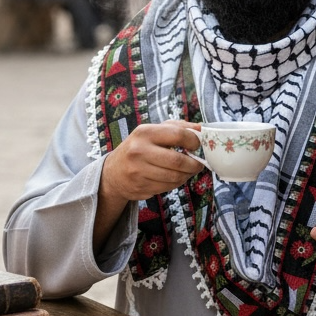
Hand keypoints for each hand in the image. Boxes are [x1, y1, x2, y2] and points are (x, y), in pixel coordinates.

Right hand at [93, 121, 203, 251]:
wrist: (113, 173)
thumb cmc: (139, 147)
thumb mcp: (153, 131)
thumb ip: (177, 127)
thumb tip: (202, 128)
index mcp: (144, 132)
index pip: (177, 134)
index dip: (193, 141)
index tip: (197, 146)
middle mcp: (139, 151)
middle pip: (177, 161)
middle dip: (194, 164)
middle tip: (199, 164)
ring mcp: (138, 171)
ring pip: (174, 177)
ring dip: (186, 175)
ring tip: (188, 171)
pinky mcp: (140, 187)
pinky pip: (167, 187)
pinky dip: (176, 184)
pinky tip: (175, 178)